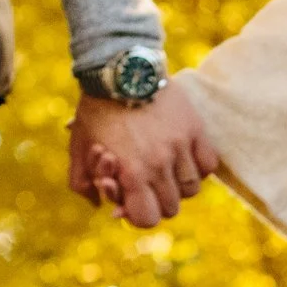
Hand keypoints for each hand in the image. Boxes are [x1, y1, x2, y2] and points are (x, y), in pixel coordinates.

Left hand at [69, 87, 220, 228]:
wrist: (119, 68)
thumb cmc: (96, 109)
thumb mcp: (78, 146)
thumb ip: (82, 182)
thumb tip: (100, 207)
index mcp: (132, 172)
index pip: (147, 219)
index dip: (139, 216)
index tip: (132, 203)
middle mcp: (159, 164)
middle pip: (171, 208)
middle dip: (157, 201)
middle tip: (147, 184)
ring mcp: (180, 146)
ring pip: (191, 189)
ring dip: (178, 186)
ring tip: (165, 170)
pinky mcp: (195, 129)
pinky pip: (208, 165)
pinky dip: (198, 168)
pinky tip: (184, 159)